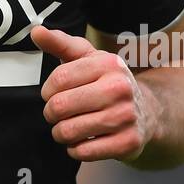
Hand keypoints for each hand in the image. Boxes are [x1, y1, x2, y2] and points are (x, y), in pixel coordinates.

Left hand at [31, 25, 153, 162]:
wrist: (148, 112)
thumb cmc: (108, 82)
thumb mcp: (88, 58)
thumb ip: (60, 44)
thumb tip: (36, 31)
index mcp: (108, 64)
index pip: (59, 78)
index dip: (47, 90)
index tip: (52, 94)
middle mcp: (119, 88)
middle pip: (61, 106)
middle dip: (51, 113)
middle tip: (56, 114)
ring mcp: (125, 116)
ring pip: (69, 131)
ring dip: (60, 133)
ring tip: (66, 128)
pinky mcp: (128, 142)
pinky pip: (84, 152)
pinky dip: (75, 149)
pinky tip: (81, 141)